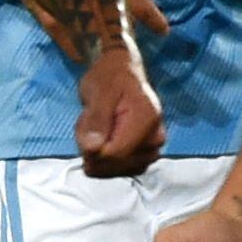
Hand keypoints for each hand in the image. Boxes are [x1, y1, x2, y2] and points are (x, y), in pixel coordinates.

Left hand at [75, 44, 165, 179]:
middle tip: (89, 122)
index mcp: (147, 119)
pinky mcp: (146, 155)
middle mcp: (156, 138)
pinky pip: (120, 169)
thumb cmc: (110, 77)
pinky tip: (102, 138)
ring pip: (116, 170)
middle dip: (94, 150)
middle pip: (116, 165)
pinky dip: (105, 158)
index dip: (93, 150)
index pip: (116, 154)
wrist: (122, 71)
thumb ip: (96, 120)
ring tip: (96, 127)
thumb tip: (92, 149)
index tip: (85, 128)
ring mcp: (153, 149)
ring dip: (98, 154)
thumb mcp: (99, 91)